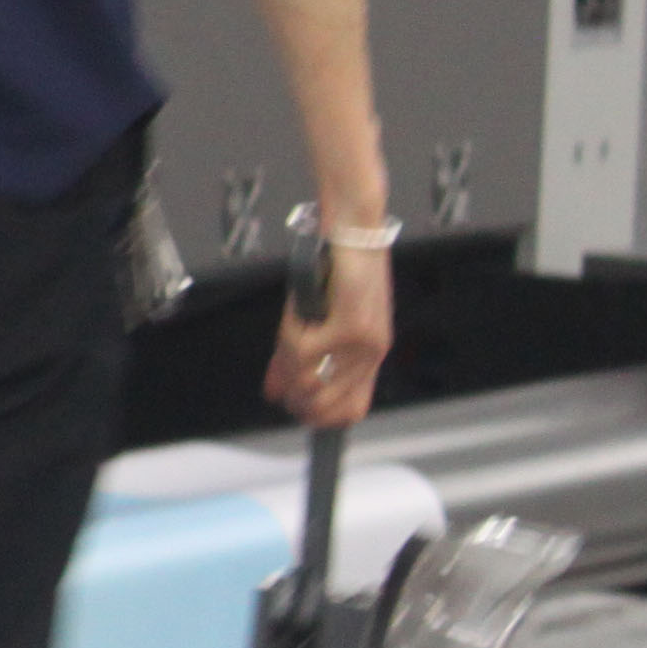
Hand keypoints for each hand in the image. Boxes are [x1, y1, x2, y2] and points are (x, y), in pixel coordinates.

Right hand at [267, 239, 392, 427]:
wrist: (355, 229)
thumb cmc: (337, 267)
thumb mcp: (316, 319)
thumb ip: (296, 356)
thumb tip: (275, 390)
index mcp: (370, 354)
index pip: (350, 410)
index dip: (318, 418)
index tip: (292, 405)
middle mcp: (372, 354)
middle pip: (327, 408)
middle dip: (296, 400)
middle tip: (280, 384)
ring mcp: (364, 343)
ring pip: (310, 382)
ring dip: (289, 365)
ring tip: (290, 336)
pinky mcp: (352, 327)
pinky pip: (303, 350)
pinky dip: (288, 334)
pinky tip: (295, 314)